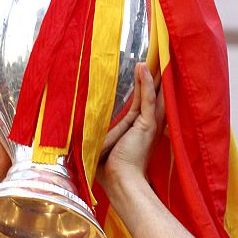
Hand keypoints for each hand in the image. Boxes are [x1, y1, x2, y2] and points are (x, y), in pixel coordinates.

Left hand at [97, 64, 163, 190]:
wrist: (120, 184)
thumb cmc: (109, 172)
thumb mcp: (101, 146)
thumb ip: (97, 132)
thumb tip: (77, 124)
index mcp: (139, 131)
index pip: (145, 103)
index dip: (147, 86)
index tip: (148, 68)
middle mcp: (148, 126)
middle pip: (154, 95)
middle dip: (157, 75)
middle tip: (161, 54)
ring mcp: (148, 125)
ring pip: (154, 94)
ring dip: (155, 74)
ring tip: (157, 53)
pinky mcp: (146, 125)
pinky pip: (147, 100)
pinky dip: (146, 84)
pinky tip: (143, 67)